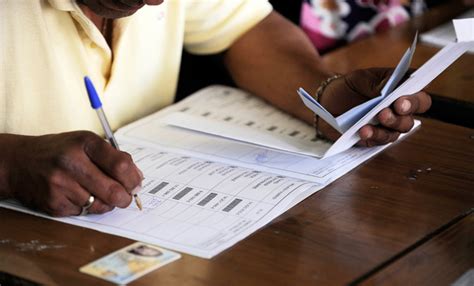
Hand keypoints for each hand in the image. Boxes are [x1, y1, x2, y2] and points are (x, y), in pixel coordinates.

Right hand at [1, 131, 142, 216]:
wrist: (18, 162)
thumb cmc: (59, 151)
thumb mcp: (86, 143)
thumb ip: (114, 157)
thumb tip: (137, 178)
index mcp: (85, 143)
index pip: (121, 165)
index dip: (134, 179)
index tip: (136, 184)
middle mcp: (72, 162)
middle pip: (114, 191)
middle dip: (125, 198)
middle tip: (125, 197)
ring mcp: (60, 184)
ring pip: (100, 205)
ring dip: (105, 203)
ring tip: (97, 193)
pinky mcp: (53, 203)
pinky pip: (83, 213)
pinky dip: (86, 207)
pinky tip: (77, 195)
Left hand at [318, 68, 431, 145]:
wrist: (326, 102)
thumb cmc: (348, 87)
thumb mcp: (360, 78)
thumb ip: (377, 81)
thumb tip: (390, 85)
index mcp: (400, 94)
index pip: (419, 99)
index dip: (415, 100)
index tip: (402, 100)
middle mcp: (397, 113)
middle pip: (409, 119)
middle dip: (401, 115)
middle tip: (389, 110)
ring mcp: (385, 128)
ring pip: (396, 132)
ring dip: (387, 126)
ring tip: (377, 118)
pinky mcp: (372, 139)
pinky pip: (377, 140)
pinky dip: (372, 135)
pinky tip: (363, 130)